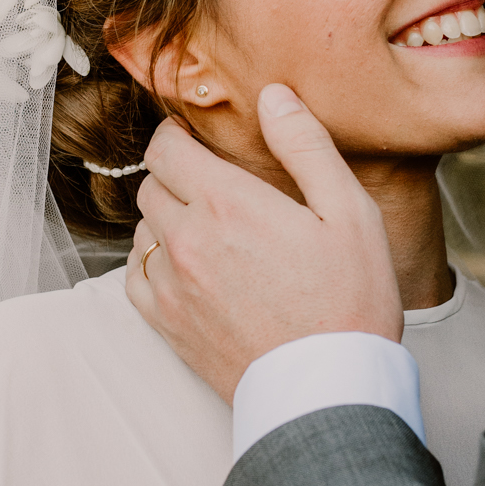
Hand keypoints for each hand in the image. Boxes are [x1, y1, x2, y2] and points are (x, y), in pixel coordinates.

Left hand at [126, 84, 402, 401]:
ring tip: (209, 229)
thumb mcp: (349, 212)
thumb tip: (274, 96)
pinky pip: (134, 276)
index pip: (166, 147)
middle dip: (175, 175)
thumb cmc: (350, 301)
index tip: (196, 141)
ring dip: (165, 219)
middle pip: (151, 184)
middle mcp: (187, 240)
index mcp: (227, 203)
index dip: (178, 136)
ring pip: (141, 229)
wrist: (329, 390)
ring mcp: (171, 286)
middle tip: (212, 185)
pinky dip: (151, 262)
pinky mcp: (167, 325)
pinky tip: (186, 266)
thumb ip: (306, 146)